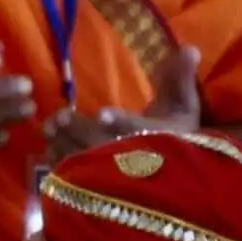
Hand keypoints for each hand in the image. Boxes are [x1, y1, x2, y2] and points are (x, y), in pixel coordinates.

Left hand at [46, 39, 206, 169]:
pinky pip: (74, 179)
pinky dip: (60, 162)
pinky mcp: (97, 192)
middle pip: (107, 149)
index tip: (103, 114)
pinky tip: (51, 145)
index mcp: (160, 141)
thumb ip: (179, 79)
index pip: (141, 134)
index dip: (122, 124)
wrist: (171, 177)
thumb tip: (190, 48)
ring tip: (50, 126)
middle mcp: (136, 164)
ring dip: (65, 144)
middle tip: (61, 116)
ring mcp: (115, 181)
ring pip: (86, 164)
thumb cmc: (175, 138)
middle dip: (82, 132)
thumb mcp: (182, 108)